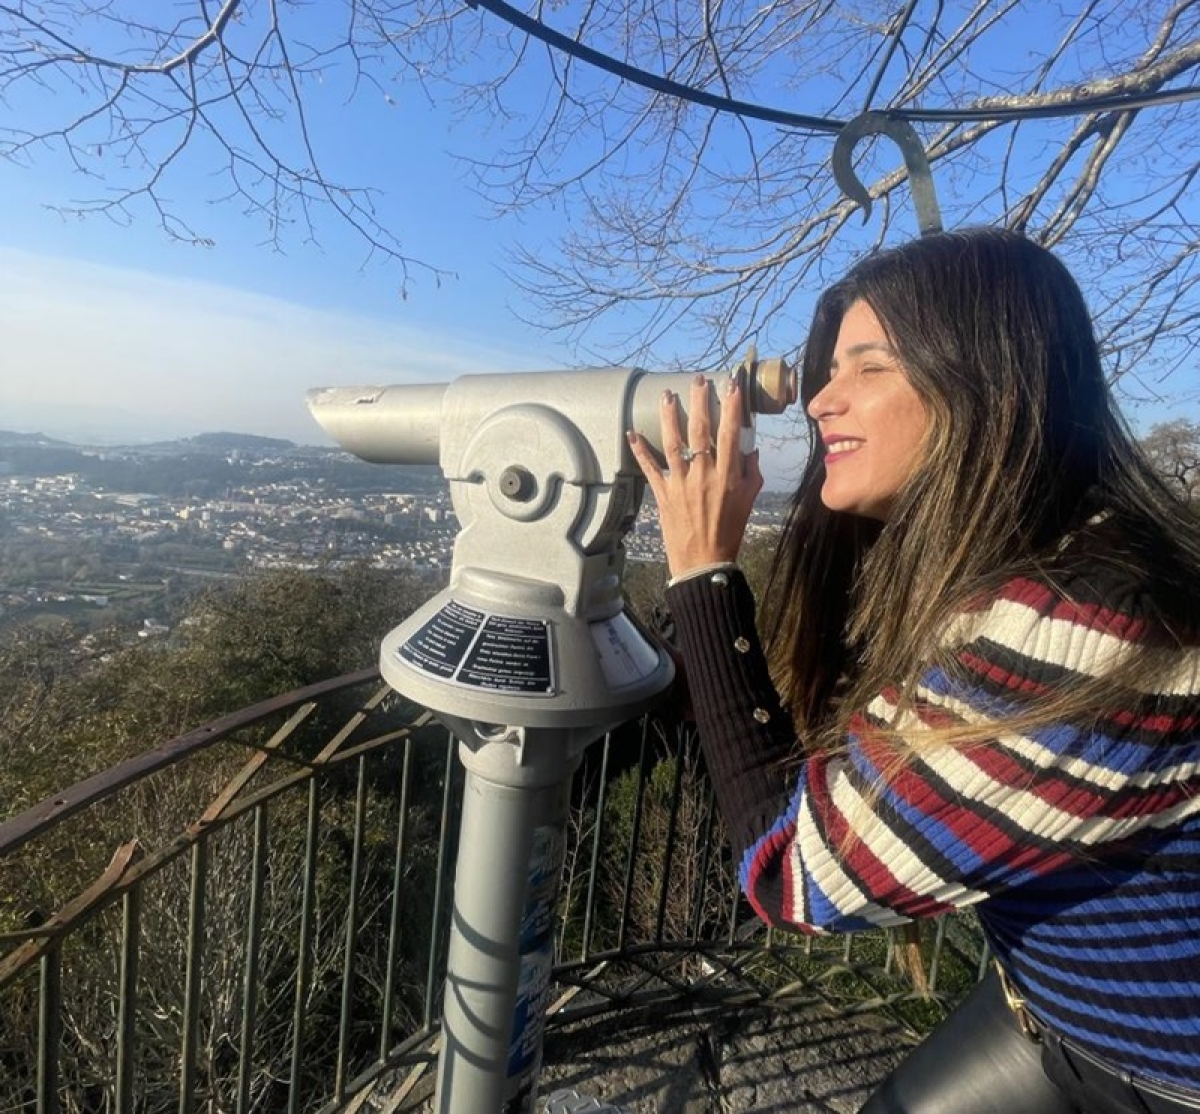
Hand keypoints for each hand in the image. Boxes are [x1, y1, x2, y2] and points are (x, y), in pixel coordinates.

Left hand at [627, 372, 763, 578]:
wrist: (704, 562)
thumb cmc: (730, 531)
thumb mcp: (749, 501)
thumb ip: (751, 473)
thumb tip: (750, 450)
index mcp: (728, 475)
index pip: (731, 432)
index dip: (732, 406)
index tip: (732, 385)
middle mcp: (704, 474)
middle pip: (700, 429)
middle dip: (699, 401)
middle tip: (697, 379)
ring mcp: (681, 483)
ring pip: (673, 442)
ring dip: (669, 415)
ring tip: (667, 395)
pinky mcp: (663, 494)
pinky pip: (650, 467)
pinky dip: (640, 450)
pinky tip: (632, 432)